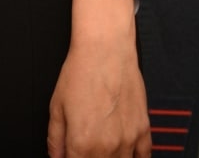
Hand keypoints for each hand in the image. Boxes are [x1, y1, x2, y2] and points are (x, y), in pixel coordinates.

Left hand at [46, 0, 150, 157]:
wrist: (106, 51)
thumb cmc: (81, 73)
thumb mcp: (56, 106)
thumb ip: (55, 138)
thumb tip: (55, 155)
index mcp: (82, 142)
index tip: (69, 155)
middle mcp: (107, 145)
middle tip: (84, 149)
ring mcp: (128, 140)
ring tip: (100, 148)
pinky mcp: (143, 130)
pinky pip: (144, 157)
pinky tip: (124, 153)